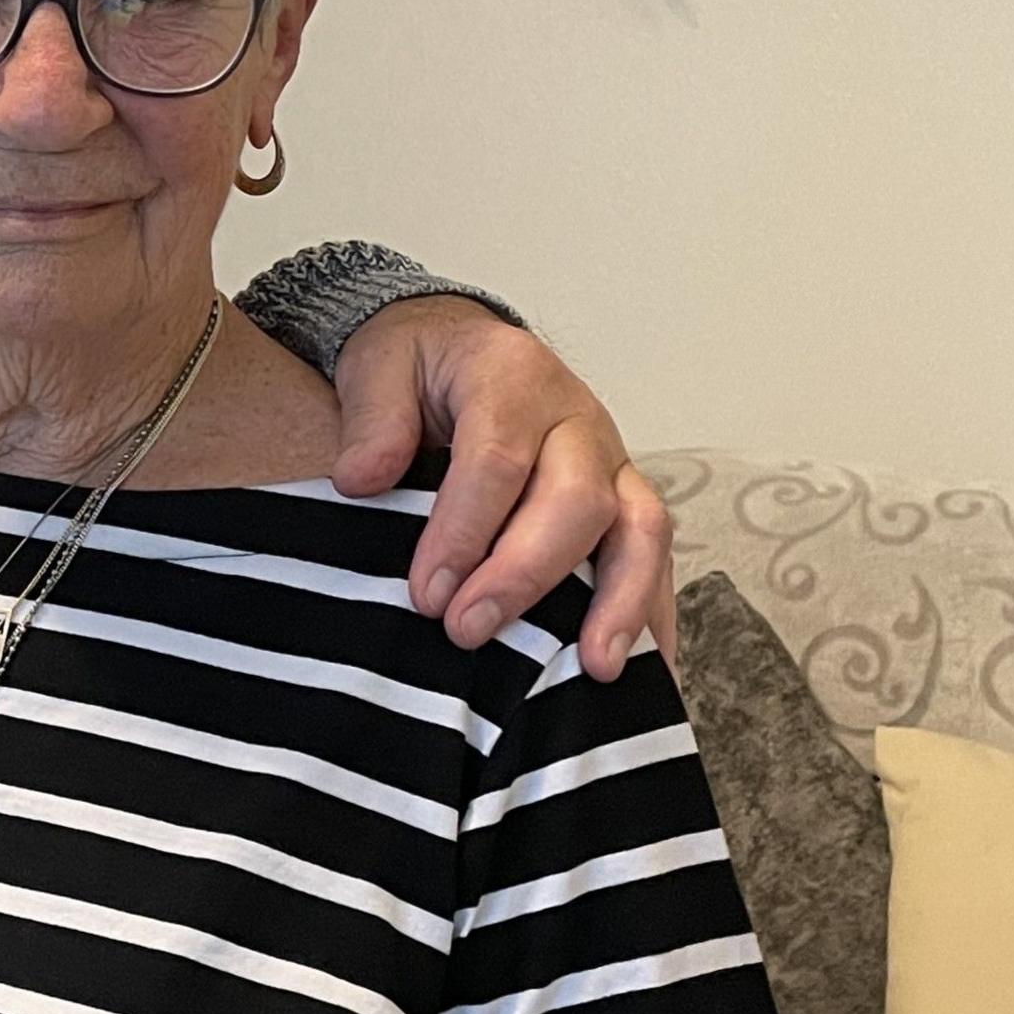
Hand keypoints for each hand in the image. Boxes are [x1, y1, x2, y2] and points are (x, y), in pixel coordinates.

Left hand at [327, 297, 672, 681]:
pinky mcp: (625, 499)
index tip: (426, 594)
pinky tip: (646, 671)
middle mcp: (577, 418)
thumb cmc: (416, 363)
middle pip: (576, 499)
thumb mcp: (376, 366)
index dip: (464, 532)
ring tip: (596, 669)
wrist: (456, 342)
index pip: (497, 460)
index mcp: (513, 378)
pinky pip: (653, 556)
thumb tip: (360, 480)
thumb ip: (372, 420)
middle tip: (467, 632)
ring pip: (639, 529)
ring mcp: (612, 460)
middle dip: (524, 574)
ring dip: (621, 602)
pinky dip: (652, 613)